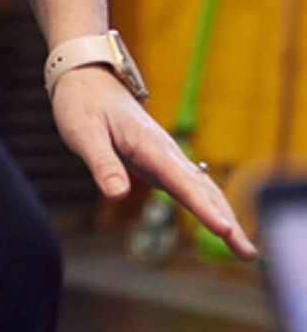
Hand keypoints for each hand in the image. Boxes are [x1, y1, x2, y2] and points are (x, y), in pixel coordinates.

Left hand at [51, 65, 256, 258]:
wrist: (86, 77)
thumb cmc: (82, 103)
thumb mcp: (83, 132)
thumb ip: (101, 163)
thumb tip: (117, 195)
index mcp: (150, 145)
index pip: (182, 182)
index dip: (203, 208)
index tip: (225, 231)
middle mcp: (165, 151)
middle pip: (204, 191)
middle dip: (228, 222)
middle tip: (249, 254)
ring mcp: (166, 157)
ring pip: (204, 189)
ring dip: (226, 216)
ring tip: (246, 250)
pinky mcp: (160, 162)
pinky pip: (192, 187)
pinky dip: (211, 206)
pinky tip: (222, 224)